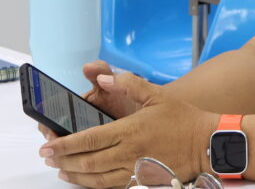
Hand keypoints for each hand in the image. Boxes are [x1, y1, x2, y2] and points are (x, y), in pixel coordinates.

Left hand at [39, 71, 217, 187]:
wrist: (207, 143)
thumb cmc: (182, 118)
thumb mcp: (157, 94)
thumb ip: (128, 83)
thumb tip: (102, 77)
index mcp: (130, 131)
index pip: (88, 140)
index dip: (65, 144)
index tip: (48, 145)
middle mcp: (129, 153)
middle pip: (87, 162)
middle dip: (63, 159)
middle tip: (47, 157)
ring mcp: (135, 171)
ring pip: (96, 179)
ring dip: (75, 174)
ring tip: (61, 169)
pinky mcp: (142, 181)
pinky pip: (112, 187)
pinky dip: (93, 185)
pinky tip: (86, 180)